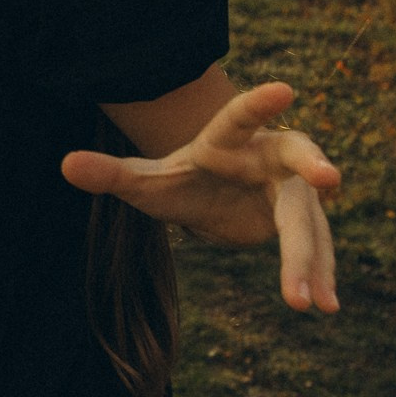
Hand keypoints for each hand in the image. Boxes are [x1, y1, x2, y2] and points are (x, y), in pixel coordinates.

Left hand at [61, 80, 341, 312]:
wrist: (214, 193)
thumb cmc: (183, 177)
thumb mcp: (146, 179)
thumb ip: (111, 172)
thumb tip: (65, 165)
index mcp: (230, 137)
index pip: (242, 115)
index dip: (260, 103)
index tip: (285, 89)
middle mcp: (271, 155)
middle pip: (296, 161)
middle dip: (313, 168)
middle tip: (330, 178)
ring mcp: (293, 188)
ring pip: (308, 217)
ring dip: (313, 256)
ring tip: (316, 301)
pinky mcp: (302, 219)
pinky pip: (316, 247)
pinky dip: (320, 274)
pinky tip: (326, 307)